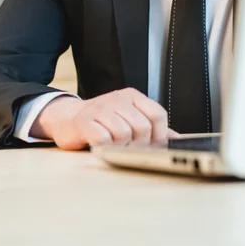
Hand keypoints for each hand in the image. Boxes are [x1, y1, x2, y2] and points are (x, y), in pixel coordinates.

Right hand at [30, 88, 179, 150]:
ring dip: (121, 147)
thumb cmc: (102, 122)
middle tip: (130, 149)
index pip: (158, 114)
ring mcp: (101, 108)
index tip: (152, 146)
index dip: (159, 135)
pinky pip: (103, 139)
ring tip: (114, 147)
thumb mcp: (129, 118)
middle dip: (140, 144)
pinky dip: (105, 147)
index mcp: (132, 96)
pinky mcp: (85, 121)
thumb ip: (153, 128)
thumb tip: (177, 139)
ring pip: (124, 134)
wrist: (67, 118)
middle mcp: (118, 98)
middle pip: (143, 127)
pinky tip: (102, 146)